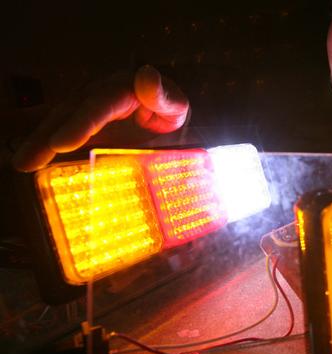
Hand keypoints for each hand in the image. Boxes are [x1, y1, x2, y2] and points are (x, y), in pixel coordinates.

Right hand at [11, 65, 189, 171]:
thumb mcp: (174, 103)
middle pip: (70, 113)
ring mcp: (87, 107)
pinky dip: (43, 146)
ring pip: (59, 122)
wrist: (167, 115)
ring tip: (22, 163)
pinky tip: (29, 162)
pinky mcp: (82, 122)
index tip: (60, 144)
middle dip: (46, 136)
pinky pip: (61, 132)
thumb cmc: (170, 109)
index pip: (98, 106)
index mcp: (122, 89)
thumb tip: (147, 76)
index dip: (79, 124)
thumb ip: (161, 95)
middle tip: (27, 160)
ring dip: (38, 142)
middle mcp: (98, 94)